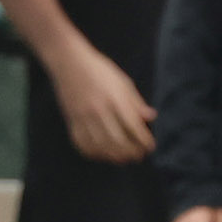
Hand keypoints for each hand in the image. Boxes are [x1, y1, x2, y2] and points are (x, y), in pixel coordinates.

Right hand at [46, 37, 154, 163]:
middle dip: (131, 153)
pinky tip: (102, 154)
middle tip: (139, 156)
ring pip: (100, 145)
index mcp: (115, 98)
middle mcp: (99, 109)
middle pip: (117, 141)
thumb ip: (136, 102)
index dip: (144, 141)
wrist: (69, 62)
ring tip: (123, 159)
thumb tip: (151, 117)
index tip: (150, 147)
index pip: (133, 126)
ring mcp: (83, 116)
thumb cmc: (100, 70)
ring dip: (114, 157)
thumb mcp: (123, 81)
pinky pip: (81, 143)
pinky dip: (93, 153)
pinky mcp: (72, 119)